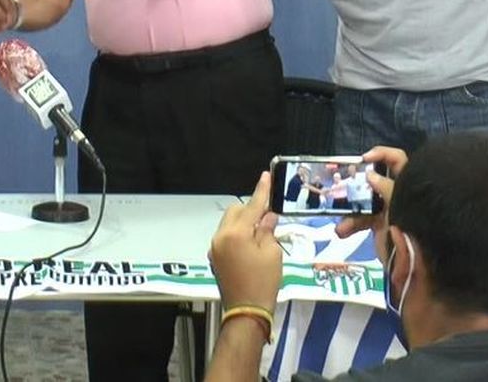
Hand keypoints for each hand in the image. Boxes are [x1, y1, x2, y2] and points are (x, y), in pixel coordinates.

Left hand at [208, 173, 281, 312]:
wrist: (246, 312)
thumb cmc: (264, 282)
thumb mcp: (272, 253)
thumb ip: (268, 230)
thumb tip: (267, 216)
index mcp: (235, 233)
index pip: (251, 206)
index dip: (261, 191)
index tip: (265, 176)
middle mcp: (220, 236)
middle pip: (235, 212)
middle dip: (251, 209)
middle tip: (269, 214)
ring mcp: (214, 247)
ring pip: (229, 224)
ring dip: (243, 222)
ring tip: (261, 230)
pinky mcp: (214, 258)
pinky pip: (226, 237)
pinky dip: (238, 234)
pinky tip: (251, 242)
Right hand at [332, 145, 406, 239]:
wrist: (417, 270)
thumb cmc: (413, 234)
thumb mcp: (400, 207)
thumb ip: (386, 190)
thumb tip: (371, 175)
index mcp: (407, 185)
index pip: (398, 160)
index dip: (382, 154)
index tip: (363, 160)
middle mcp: (398, 194)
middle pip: (374, 180)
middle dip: (355, 183)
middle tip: (340, 183)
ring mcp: (389, 211)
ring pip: (364, 202)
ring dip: (349, 210)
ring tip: (339, 222)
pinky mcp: (380, 227)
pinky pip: (361, 221)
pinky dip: (350, 225)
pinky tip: (342, 232)